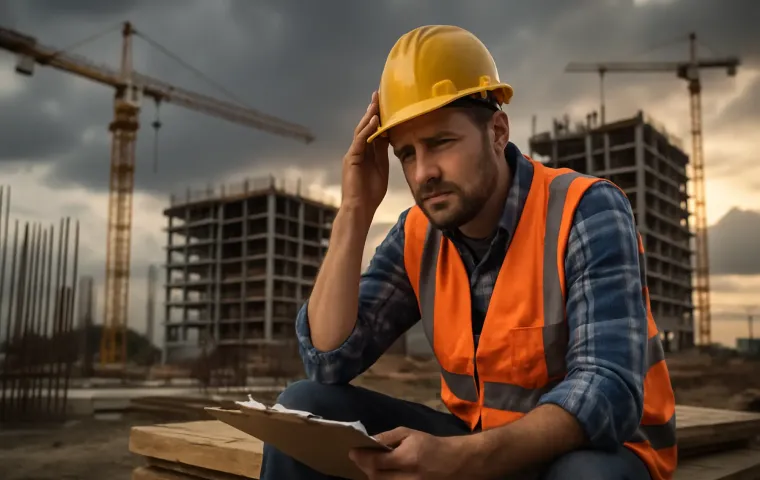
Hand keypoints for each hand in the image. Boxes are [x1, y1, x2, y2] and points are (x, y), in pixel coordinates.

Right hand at [341, 91, 389, 225]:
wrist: (360, 208)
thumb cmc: (371, 193)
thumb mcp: (382, 168)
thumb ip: (384, 152)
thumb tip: (391, 137)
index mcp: (366, 153)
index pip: (373, 130)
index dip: (379, 116)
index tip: (386, 102)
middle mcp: (358, 150)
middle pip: (365, 126)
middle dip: (372, 110)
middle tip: (379, 93)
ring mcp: (353, 153)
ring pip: (362, 130)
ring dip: (370, 115)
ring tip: (377, 102)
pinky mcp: (351, 158)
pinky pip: (360, 140)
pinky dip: (367, 129)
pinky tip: (374, 120)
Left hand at [349, 427, 469, 479]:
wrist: (455, 462)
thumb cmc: (430, 444)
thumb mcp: (410, 433)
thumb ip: (388, 437)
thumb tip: (368, 441)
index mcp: (408, 458)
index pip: (377, 461)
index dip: (362, 457)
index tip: (352, 452)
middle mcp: (409, 477)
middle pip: (376, 477)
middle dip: (364, 467)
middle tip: (358, 459)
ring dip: (372, 476)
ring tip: (369, 466)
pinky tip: (380, 473)